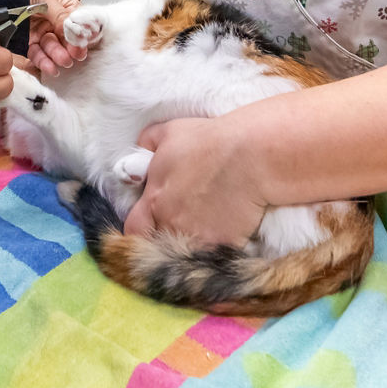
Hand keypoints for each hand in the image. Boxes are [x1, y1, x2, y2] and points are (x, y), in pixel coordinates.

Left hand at [26, 0, 87, 75]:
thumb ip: (59, 14)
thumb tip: (73, 31)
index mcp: (66, 8)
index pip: (78, 24)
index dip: (80, 36)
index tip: (81, 46)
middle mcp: (56, 22)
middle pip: (66, 39)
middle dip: (69, 49)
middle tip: (71, 57)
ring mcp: (43, 32)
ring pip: (52, 48)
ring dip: (57, 57)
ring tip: (61, 62)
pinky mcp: (30, 41)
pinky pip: (37, 53)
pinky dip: (43, 61)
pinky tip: (49, 67)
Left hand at [123, 117, 266, 248]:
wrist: (253, 155)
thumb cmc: (210, 140)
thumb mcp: (168, 132)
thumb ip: (147, 145)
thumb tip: (137, 156)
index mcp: (154, 200)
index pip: (133, 228)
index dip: (141, 228)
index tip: (151, 221)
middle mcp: (171, 224)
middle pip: (159, 243)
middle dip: (166, 236)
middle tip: (183, 221)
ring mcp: (197, 237)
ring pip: (186, 252)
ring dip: (192, 243)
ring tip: (206, 225)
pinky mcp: (223, 245)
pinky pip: (215, 255)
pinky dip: (218, 247)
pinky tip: (227, 231)